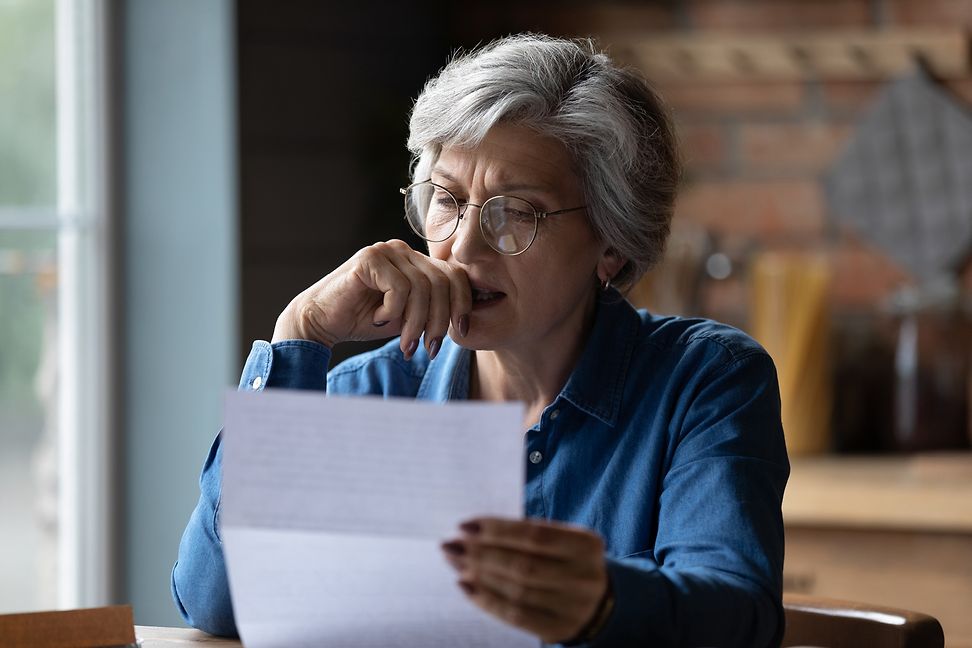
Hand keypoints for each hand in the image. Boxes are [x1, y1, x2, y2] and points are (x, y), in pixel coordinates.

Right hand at [272, 239, 471, 358]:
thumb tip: (466, 321)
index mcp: (416, 261)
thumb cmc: (364, 320)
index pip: (455, 275)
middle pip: (442, 282)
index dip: (462, 304)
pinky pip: (399, 288)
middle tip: (428, 348)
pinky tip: (378, 319)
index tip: (460, 333)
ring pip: (422, 288)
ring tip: (405, 343)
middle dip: (439, 321)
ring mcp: (386, 251)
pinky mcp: (368, 259)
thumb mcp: (409, 318)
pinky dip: (393, 311)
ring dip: (416, 323)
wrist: (321, 322)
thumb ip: (433, 311)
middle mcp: (403, 250)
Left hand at [441, 517, 608, 643]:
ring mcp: (573, 606)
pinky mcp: (559, 628)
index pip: (535, 534)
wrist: (599, 602)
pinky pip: (516, 615)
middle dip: (481, 553)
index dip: (497, 530)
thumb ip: (526, 535)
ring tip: (454, 563)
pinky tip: (465, 586)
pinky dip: (486, 600)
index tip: (464, 525)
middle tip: (450, 544)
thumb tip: (472, 532)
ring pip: (516, 591)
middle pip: (523, 565)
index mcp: (586, 544)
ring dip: (479, 575)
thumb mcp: (561, 541)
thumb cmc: (566, 561)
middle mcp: (584, 576)